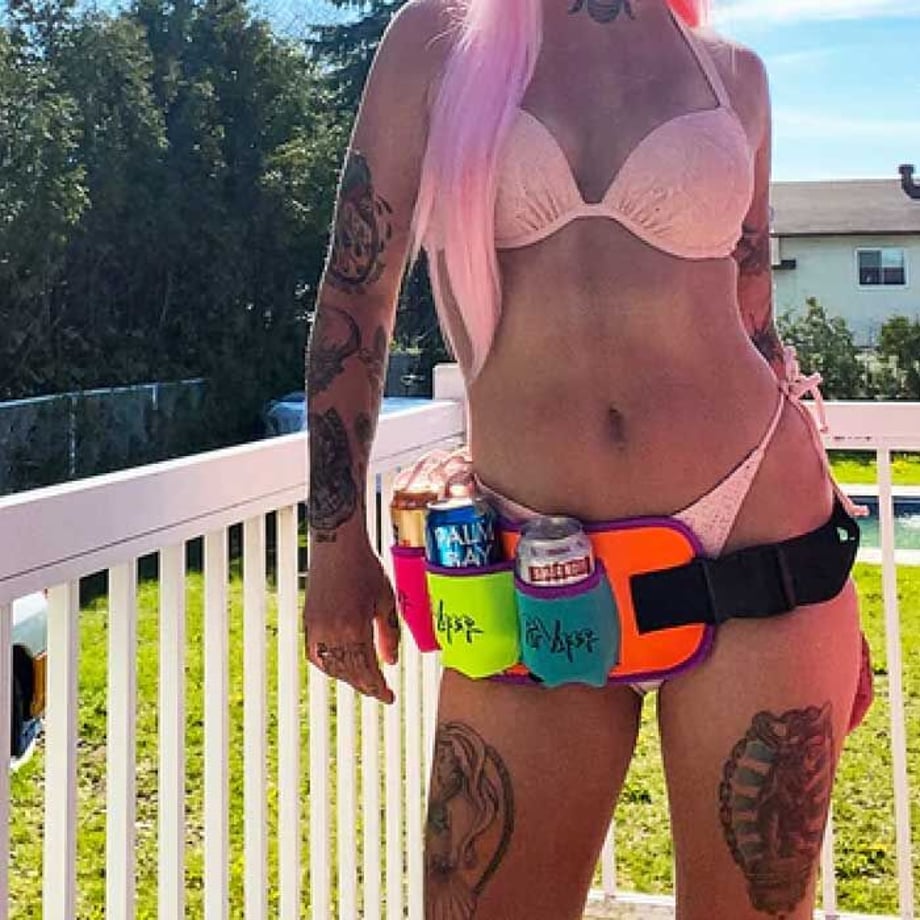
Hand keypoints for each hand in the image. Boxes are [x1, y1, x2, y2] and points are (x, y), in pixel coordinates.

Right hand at [303, 541, 400, 703]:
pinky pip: (317, 656)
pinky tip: (342, 667)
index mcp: (354, 628)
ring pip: (332, 668)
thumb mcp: (385, 600)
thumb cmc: (365, 567)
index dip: (379, 689)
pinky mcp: (308, 622)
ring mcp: (316, 629)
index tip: (390, 698)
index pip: (367, 671)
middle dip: (367, 686)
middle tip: (381, 693)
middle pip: (350, 673)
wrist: (337, 545)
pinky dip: (330, 666)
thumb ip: (388, 634)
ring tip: (366, 681)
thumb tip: (390, 663)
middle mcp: (331, 633)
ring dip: (350, 678)